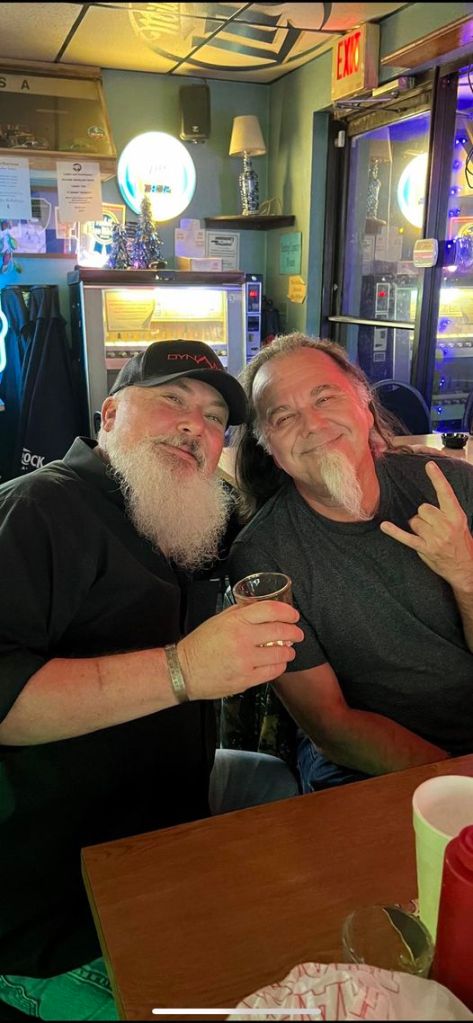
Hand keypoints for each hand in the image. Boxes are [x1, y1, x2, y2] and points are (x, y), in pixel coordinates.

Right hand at [177, 600, 303, 700]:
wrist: (184, 671)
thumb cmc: (200, 644)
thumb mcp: (218, 620)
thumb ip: (240, 612)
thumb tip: (262, 608)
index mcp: (235, 621)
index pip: (270, 610)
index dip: (288, 612)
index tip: (294, 615)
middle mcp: (242, 639)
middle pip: (281, 631)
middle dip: (295, 632)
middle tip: (298, 634)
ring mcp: (245, 661)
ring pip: (281, 654)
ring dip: (289, 651)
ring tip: (288, 650)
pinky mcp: (246, 679)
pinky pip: (273, 671)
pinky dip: (279, 666)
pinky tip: (277, 663)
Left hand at [380, 460, 472, 590]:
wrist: (465, 568)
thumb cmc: (461, 543)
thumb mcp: (460, 524)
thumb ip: (446, 512)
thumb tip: (426, 506)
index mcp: (456, 516)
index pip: (446, 493)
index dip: (437, 478)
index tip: (429, 465)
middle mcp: (446, 525)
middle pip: (423, 508)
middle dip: (424, 515)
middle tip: (433, 527)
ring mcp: (435, 538)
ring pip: (415, 521)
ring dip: (418, 527)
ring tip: (429, 536)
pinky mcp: (425, 549)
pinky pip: (406, 537)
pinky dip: (394, 532)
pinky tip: (385, 526)